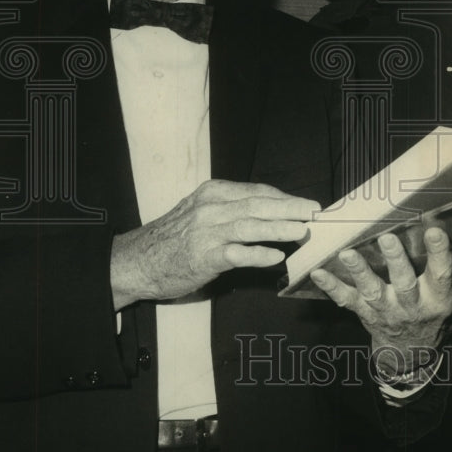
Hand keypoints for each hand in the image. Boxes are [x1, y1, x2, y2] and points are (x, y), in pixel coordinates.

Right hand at [110, 180, 316, 308]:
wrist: (138, 260)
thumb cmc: (173, 237)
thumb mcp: (201, 212)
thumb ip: (231, 209)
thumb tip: (270, 211)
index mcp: (214, 193)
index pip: (257, 191)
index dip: (285, 197)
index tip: (306, 203)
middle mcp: (211, 208)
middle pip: (258, 204)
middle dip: (290, 208)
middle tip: (314, 212)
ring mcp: (207, 232)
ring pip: (250, 226)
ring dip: (279, 228)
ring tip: (301, 231)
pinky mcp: (203, 257)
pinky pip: (236, 254)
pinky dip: (257, 254)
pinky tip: (275, 257)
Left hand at [309, 227, 451, 367]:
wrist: (412, 354)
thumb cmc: (442, 314)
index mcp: (438, 298)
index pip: (442, 274)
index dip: (440, 253)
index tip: (436, 230)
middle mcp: (411, 305)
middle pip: (403, 283)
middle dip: (395, 261)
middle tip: (386, 237)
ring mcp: (385, 311)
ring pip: (371, 292)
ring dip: (359, 272)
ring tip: (347, 253)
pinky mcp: (364, 313)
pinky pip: (345, 301)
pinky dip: (331, 287)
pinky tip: (317, 272)